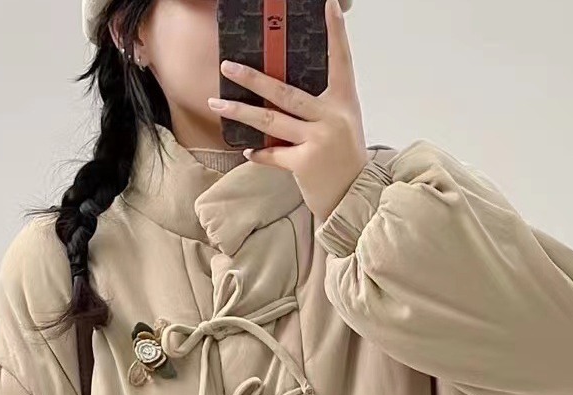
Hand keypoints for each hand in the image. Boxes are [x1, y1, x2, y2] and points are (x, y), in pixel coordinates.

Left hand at [208, 0, 368, 222]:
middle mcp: (332, 116)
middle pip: (285, 90)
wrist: (354, 197)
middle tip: (227, 67)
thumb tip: (282, 91)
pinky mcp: (305, 163)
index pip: (340, 59)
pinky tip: (247, 150)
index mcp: (344, 101)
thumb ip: (320, 105)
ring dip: (240, 112)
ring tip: (218, 104)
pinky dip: (259, 153)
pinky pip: (273, 154)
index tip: (328, 3)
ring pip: (270, 120)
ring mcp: (318, 139)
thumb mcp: (341, 124)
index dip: (335, 30)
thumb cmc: (344, 159)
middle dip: (252, 78)